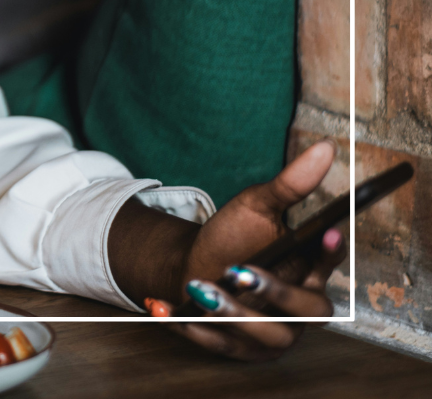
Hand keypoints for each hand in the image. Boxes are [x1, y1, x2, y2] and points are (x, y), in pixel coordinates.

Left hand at [152, 140, 342, 360]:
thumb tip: (324, 147)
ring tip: (199, 288)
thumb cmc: (234, 236)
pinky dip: (195, 330)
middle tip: (238, 271)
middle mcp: (301, 310)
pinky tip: (168, 311)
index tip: (324, 233)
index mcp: (310, 272)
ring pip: (268, 335)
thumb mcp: (256, 206)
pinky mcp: (241, 350)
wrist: (192, 265)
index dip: (329, 254)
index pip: (329, 266)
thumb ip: (289, 185)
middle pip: (307, 312)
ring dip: (232, 314)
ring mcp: (274, 335)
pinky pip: (223, 347)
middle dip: (274, 293)